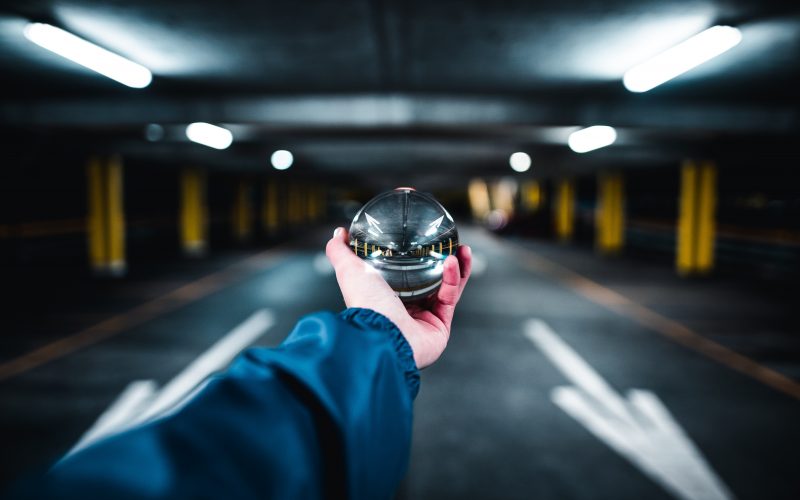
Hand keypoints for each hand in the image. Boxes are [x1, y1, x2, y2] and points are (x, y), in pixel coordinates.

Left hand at [326, 227, 471, 368]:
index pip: (407, 275)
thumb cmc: (365, 305)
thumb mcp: (349, 270)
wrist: (382, 335)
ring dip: (456, 268)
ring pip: (447, 289)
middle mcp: (407, 310)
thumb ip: (340, 251)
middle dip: (445, 261)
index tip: (425, 240)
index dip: (419, 258)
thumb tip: (338, 233)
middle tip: (451, 244)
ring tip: (461, 249)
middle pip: (432, 281)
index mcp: (387, 298)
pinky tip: (452, 263)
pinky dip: (453, 279)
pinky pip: (450, 298)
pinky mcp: (440, 326)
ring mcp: (425, 319)